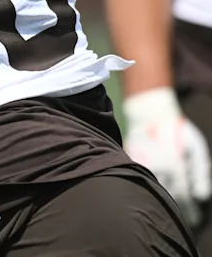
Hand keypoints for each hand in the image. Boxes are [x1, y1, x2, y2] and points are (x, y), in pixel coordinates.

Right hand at [124, 87, 211, 226]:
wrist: (150, 114)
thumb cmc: (177, 130)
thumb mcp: (195, 146)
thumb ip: (200, 171)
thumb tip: (202, 195)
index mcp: (174, 166)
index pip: (184, 194)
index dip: (190, 209)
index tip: (195, 219)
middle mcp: (157, 167)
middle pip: (168, 195)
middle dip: (178, 206)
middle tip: (185, 216)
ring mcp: (142, 164)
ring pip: (153, 187)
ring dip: (162, 197)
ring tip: (171, 205)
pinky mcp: (132, 161)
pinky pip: (140, 177)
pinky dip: (146, 185)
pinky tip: (152, 189)